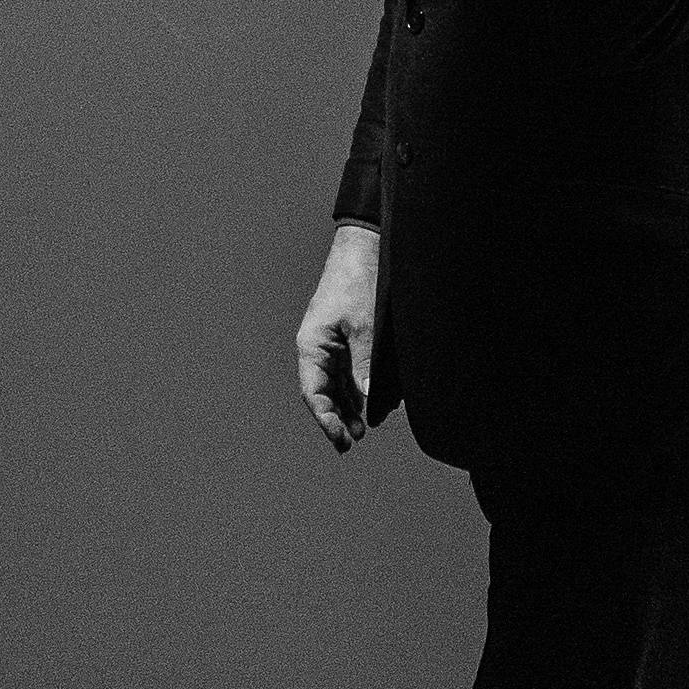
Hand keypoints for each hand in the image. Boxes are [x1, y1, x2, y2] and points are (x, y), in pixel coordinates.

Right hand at [293, 224, 382, 450]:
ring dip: (350, 407)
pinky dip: (361, 389)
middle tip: (355, 440)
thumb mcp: (363, 327)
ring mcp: (334, 345)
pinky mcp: (349, 340)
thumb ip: (364, 365)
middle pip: (324, 393)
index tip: (342, 439)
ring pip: (338, 385)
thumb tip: (369, 401)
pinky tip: (376, 403)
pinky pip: (351, 372)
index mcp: (312, 346)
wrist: (364, 248)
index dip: (326, 419)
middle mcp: (319, 349)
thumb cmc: (356, 281)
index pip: (313, 393)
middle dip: (338, 418)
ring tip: (365, 428)